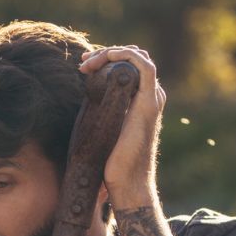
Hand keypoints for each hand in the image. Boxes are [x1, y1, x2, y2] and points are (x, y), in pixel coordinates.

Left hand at [80, 45, 165, 209]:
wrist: (128, 183)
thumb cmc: (113, 165)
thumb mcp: (104, 131)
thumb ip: (102, 114)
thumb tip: (84, 105)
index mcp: (142, 101)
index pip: (129, 67)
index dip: (107, 60)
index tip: (84, 67)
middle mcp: (151, 96)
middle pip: (133, 59)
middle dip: (107, 54)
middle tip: (84, 63)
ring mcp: (152, 98)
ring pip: (138, 57)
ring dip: (112, 53)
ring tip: (89, 63)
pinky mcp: (148, 102)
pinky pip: (143, 66)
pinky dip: (125, 55)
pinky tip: (107, 56)